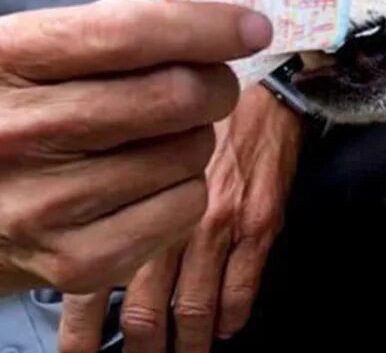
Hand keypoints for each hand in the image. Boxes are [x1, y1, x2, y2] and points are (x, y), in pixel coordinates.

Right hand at [0, 0, 271, 294]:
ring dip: (195, 140)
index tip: (254, 28)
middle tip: (209, 88)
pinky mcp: (76, 262)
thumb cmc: (13, 118)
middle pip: (176, 95)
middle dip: (217, 86)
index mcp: (7, 60)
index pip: (127, 34)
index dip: (206, 29)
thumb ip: (113, 35)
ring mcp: (45, 203)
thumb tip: (222, 32)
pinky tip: (147, 186)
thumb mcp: (34, 56)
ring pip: (190, 152)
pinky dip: (186, 191)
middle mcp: (18, 130)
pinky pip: (185, 208)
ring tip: (155, 142)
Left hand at [59, 85, 302, 352]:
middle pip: (145, 308)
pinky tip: (228, 327)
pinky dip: (233, 316)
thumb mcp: (146, 144)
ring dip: (189, 342)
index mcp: (133, 201)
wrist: (267, 93)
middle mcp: (169, 217)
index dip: (85, 330)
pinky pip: (242, 287)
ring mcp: (218, 226)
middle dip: (142, 346)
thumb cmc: (204, 117)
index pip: (97, 281)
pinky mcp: (259, 225)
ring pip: (194, 307)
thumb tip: (95, 241)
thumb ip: (120, 194)